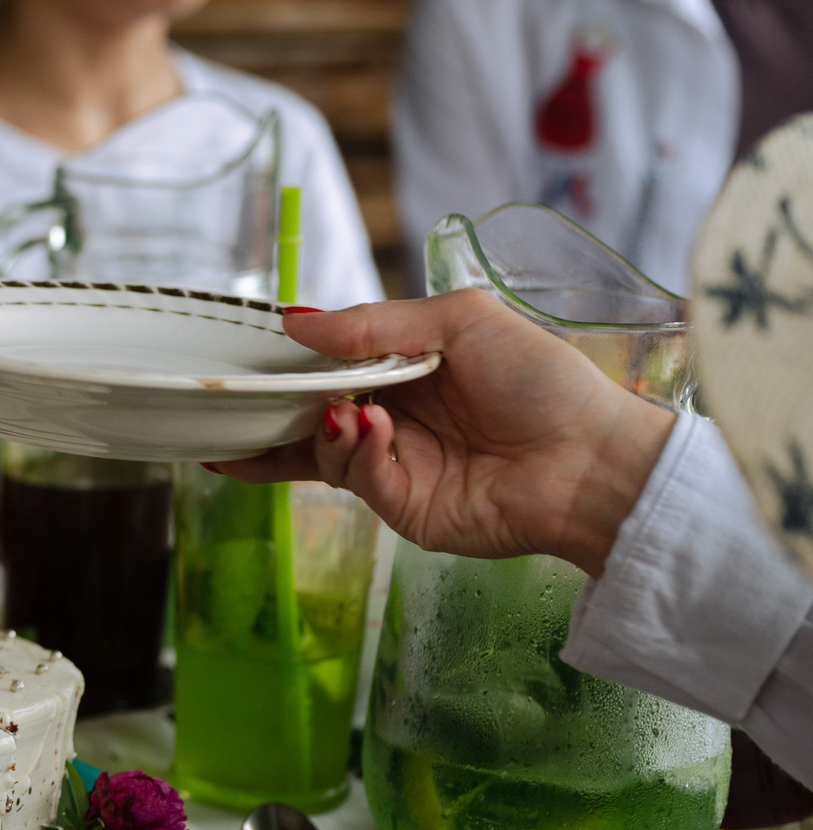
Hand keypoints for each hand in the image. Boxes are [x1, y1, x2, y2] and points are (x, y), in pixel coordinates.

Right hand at [209, 290, 673, 574]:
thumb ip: (374, 323)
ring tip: (345, 412)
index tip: (240, 357)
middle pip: (308, 417)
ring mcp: (396, 467)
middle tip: (234, 397)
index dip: (286, 366)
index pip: (328, 368)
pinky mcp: (405, 509)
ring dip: (323, 428)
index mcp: (407, 372)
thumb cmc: (544, 381)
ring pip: (322, 451)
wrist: (594, 459)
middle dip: (268, 410)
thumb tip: (294, 320)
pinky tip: (373, 431)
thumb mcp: (460, 321)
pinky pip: (358, 481)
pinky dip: (357, 454)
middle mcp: (394, 420)